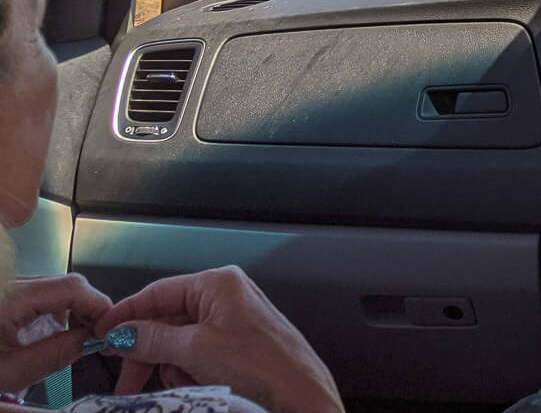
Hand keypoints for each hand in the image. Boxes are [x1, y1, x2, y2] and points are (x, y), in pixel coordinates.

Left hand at [0, 273, 112, 392]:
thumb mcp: (9, 372)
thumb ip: (56, 354)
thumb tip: (93, 341)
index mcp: (10, 298)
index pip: (73, 287)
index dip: (99, 307)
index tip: (110, 331)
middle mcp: (10, 285)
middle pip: (68, 284)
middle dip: (89, 310)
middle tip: (98, 339)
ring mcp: (7, 288)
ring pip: (56, 289)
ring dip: (74, 312)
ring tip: (77, 342)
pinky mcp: (5, 297)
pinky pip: (41, 296)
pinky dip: (55, 314)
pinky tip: (54, 336)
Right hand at [94, 266, 340, 412]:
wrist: (300, 397)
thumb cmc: (262, 365)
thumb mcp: (196, 350)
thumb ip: (152, 339)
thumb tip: (121, 333)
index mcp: (218, 283)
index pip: (158, 292)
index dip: (126, 314)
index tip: (101, 336)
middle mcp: (226, 296)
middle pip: (166, 320)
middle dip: (148, 351)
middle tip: (129, 379)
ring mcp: (232, 321)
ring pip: (179, 343)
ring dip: (172, 366)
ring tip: (185, 380)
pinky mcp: (237, 346)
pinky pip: (197, 356)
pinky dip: (189, 372)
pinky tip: (197, 384)